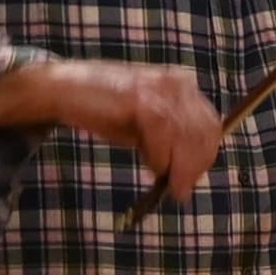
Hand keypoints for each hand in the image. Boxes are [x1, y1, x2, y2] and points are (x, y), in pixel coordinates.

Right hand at [72, 57, 231, 204]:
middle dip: (195, 166)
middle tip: (180, 191)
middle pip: (204, 132)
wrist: (65, 88)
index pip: (211, 125)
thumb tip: (188, 172)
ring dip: (179, 167)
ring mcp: (160, 89)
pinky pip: (162, 136)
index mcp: (183, 86)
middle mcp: (177, 83)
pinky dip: (160, 157)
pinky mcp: (141, 98)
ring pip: (187, 137)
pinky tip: (151, 166)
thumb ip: (170, 139)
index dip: (205, 156)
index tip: (191, 179)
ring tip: (169, 186)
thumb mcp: (147, 124)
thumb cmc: (105, 108)